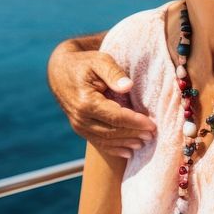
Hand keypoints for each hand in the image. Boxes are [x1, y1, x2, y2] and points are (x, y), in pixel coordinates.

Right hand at [48, 40, 156, 157]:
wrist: (60, 71)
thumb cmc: (84, 64)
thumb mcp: (100, 60)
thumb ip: (114, 73)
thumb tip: (128, 86)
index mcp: (86, 102)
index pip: (116, 117)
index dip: (135, 122)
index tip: (152, 124)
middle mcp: (80, 118)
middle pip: (112, 131)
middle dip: (134, 134)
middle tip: (153, 134)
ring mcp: (78, 125)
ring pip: (106, 140)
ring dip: (126, 143)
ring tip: (144, 142)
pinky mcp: (79, 128)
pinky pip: (98, 142)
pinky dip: (114, 149)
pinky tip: (128, 152)